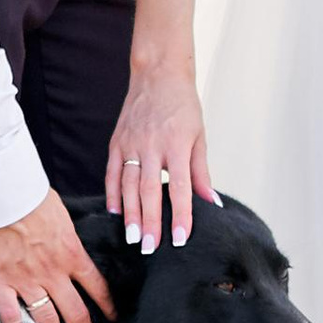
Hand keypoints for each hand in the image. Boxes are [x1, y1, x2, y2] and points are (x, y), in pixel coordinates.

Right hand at [0, 191, 112, 322]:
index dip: (107, 306)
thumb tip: (69, 241)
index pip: (97, 286)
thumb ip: (66, 235)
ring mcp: (26, 282)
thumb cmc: (27, 195)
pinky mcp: (0, 285)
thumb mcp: (60, 213)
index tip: (112, 319)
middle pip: (77, 313)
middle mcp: (53, 273)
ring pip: (48, 321)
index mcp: (71, 253)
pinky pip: (12, 319)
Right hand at [105, 62, 211, 248]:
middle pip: (150, 191)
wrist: (158, 74)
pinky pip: (112, 172)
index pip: (180, 187)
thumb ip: (201, 172)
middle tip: (149, 248)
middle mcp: (152, 145)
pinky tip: (115, 213)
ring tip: (133, 238)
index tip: (181, 239)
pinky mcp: (117, 141)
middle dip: (150, 222)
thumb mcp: (199, 136)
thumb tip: (211, 203)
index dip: (182, 215)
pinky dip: (112, 194)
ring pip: (128, 185)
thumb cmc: (184, 107)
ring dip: (130, 214)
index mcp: (176, 145)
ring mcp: (131, 143)